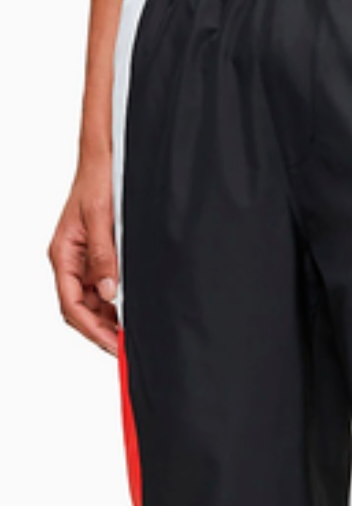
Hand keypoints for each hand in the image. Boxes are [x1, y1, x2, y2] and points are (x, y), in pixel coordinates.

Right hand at [48, 153, 119, 356]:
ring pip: (94, 302)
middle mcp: (71, 262)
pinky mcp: (99, 257)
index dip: (92, 329)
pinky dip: (118, 302)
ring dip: (110, 318)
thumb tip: (110, 293)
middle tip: (127, 346)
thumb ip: (104, 258)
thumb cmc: (96, 182)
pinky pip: (105, 287)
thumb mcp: (100, 219)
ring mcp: (84, 262)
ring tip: (133, 331)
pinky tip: (134, 308)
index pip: (72, 305)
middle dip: (102, 330)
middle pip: (82, 309)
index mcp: (63, 255)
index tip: (113, 343)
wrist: (104, 159)